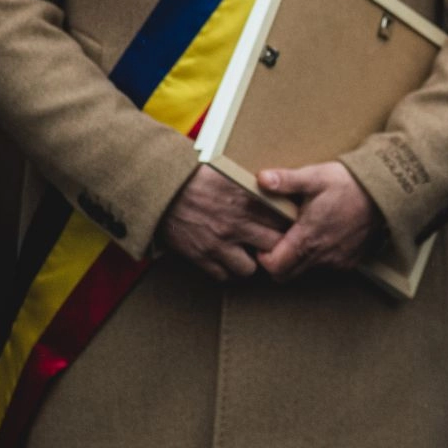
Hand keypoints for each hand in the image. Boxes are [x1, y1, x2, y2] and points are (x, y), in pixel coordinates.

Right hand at [156, 166, 288, 280]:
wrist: (160, 187)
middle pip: (273, 246)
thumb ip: (252, 184)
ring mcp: (218, 242)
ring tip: (246, 254)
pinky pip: (223, 276)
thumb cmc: (194, 175)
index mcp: (246, 199)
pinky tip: (225, 260)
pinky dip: (226, 271)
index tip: (285, 225)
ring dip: (249, 263)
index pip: (282, 219)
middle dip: (274, 246)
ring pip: (250, 268)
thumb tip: (275, 186)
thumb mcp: (229, 172)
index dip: (286, 224)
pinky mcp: (201, 255)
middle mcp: (236, 223)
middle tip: (269, 244)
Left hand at [255, 162, 378, 282]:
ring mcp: (337, 261)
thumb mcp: (315, 176)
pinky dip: (319, 257)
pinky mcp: (350, 261)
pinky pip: (327, 267)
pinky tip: (324, 235)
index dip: (264, 257)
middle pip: (287, 275)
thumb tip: (261, 178)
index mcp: (308, 238)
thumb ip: (286, 180)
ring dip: (299, 258)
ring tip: (303, 232)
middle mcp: (322, 255)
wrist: (385, 193)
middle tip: (280, 239)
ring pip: (306, 271)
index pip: (274, 267)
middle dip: (278, 261)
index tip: (265, 242)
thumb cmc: (349, 184)